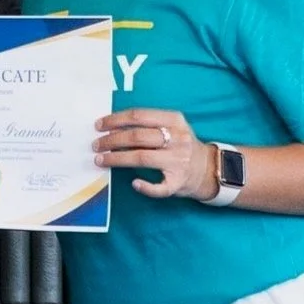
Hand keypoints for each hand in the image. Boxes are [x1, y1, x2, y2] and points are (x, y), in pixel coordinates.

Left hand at [93, 109, 216, 201]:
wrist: (208, 168)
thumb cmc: (181, 145)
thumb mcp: (172, 127)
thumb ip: (148, 124)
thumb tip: (112, 127)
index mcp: (174, 120)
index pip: (139, 116)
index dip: (116, 120)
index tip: (99, 125)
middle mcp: (177, 139)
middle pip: (137, 137)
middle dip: (111, 140)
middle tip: (96, 145)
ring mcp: (179, 161)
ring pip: (141, 158)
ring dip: (117, 159)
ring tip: (101, 160)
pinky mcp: (179, 182)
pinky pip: (159, 187)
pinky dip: (145, 186)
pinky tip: (134, 183)